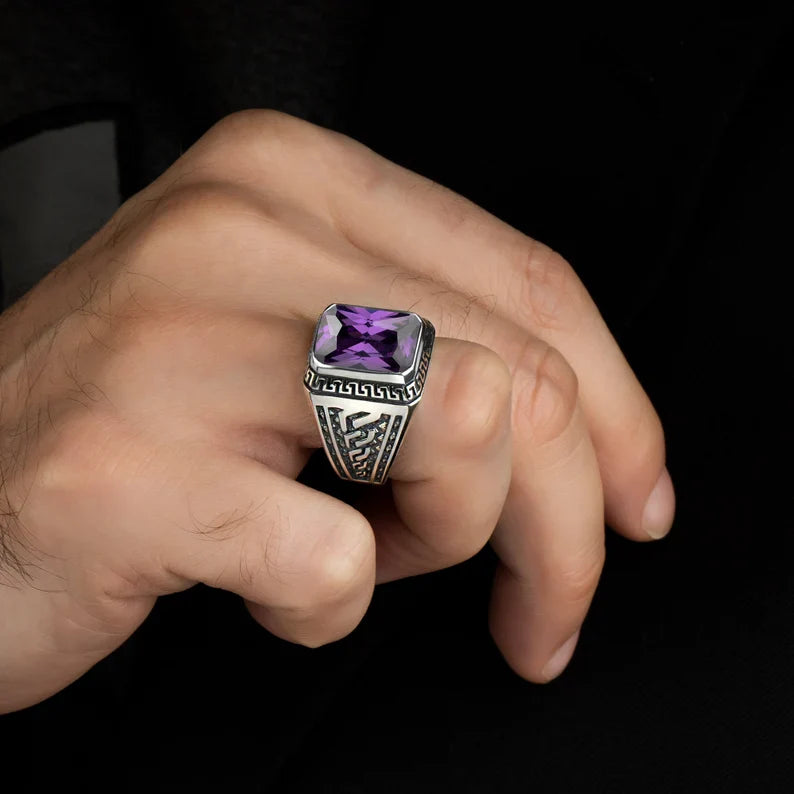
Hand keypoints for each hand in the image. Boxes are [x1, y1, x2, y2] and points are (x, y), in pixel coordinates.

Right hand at [0, 110, 673, 712]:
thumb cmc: (141, 424)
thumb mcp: (299, 346)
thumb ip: (435, 354)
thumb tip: (593, 440)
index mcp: (291, 182)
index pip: (528, 281)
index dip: (618, 408)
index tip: (636, 497)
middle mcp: (240, 233)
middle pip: (518, 373)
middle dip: (569, 522)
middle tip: (546, 600)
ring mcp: (180, 343)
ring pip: (463, 439)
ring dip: (444, 541)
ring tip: (367, 552)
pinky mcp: (133, 466)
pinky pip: (335, 560)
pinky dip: (327, 604)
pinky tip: (268, 584)